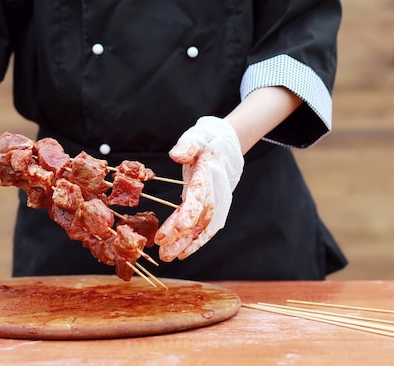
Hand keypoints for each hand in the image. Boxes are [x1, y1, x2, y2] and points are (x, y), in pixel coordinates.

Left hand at [154, 116, 243, 260]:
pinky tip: (182, 253)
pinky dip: (197, 241)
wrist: (229, 147)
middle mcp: (217, 190)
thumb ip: (188, 144)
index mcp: (209, 171)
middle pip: (201, 216)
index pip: (200, 195)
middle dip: (183, 234)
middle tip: (164, 249)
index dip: (190, 213)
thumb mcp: (198, 136)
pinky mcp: (216, 209)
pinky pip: (208, 228)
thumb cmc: (208, 141)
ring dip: (187, 243)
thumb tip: (176, 154)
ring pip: (204, 226)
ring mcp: (220, 201)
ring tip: (169, 256)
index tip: (177, 228)